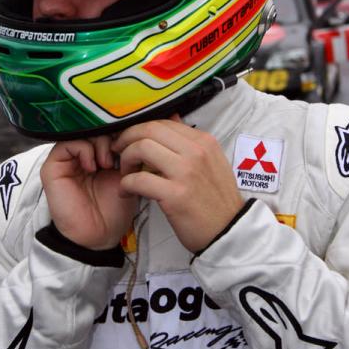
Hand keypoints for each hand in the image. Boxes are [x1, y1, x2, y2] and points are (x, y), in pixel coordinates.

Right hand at [40, 135, 138, 250]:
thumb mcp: (129, 174)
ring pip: (82, 132)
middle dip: (111, 135)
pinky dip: (85, 150)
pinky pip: (67, 144)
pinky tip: (95, 166)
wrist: (100, 236)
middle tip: (122, 153)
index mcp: (97, 154)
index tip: (133, 142)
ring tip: (109, 163)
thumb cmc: (114, 209)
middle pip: (94, 126)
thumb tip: (136, 129)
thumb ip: (130, 152)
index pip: (106, 128)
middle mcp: (80, 154)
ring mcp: (66, 159)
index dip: (121, 130)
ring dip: (100, 143)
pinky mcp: (53, 166)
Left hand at [112, 117, 243, 251]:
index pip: (163, 123)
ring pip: (141, 148)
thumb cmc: (216, 199)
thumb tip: (172, 117)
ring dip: (125, 160)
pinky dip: (125, 184)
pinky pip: (139, 180)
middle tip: (118, 152)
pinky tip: (125, 192)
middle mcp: (196, 152)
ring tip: (125, 173)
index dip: (139, 129)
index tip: (129, 141)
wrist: (230, 231)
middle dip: (127, 138)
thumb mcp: (211, 162)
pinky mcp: (176, 195)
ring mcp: (186, 172)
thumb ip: (190, 141)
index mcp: (203, 141)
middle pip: (149, 130)